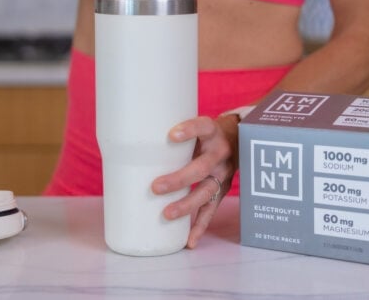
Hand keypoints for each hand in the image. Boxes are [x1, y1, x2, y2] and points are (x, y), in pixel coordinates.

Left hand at [151, 114, 238, 248]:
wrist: (238, 140)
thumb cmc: (205, 134)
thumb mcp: (196, 127)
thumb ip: (175, 136)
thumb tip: (130, 148)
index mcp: (212, 132)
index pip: (203, 127)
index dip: (189, 130)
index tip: (171, 135)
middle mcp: (220, 153)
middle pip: (202, 167)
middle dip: (179, 179)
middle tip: (155, 187)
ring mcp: (223, 173)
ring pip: (206, 191)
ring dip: (187, 205)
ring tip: (167, 214)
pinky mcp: (223, 190)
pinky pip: (211, 209)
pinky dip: (200, 226)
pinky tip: (189, 240)